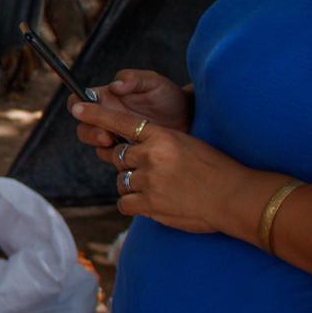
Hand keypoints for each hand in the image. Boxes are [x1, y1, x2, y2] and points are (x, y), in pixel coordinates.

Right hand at [71, 68, 191, 154]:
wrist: (192, 120)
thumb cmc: (171, 98)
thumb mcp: (154, 82)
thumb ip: (133, 79)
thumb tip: (114, 86)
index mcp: (107, 98)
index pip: (78, 100)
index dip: (75, 105)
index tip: (81, 109)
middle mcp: (108, 118)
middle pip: (83, 127)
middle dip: (90, 132)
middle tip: (106, 136)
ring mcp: (116, 137)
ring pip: (96, 145)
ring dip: (102, 147)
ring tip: (119, 145)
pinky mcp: (127, 153)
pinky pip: (113, 159)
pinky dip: (118, 158)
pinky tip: (132, 154)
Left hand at [71, 98, 249, 234]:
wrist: (235, 197)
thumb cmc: (216, 169)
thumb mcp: (186, 144)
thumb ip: (157, 144)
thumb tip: (130, 152)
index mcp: (161, 136)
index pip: (120, 121)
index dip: (96, 114)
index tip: (76, 107)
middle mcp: (151, 155)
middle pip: (118, 156)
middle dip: (129, 164)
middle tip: (154, 172)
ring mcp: (148, 180)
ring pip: (121, 180)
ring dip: (134, 186)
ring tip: (162, 190)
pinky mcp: (148, 204)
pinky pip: (124, 203)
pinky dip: (135, 205)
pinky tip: (155, 204)